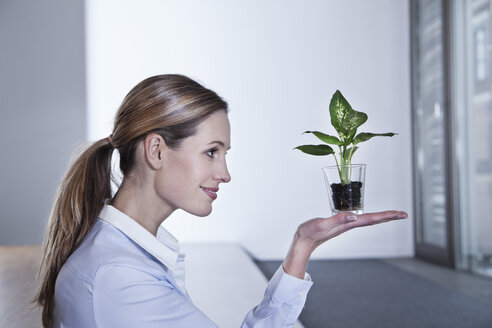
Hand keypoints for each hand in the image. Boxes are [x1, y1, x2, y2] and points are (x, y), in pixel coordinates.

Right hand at [283, 211, 407, 278]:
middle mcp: (350, 225)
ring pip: (368, 220)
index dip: (387, 216)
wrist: (302, 241)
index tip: (401, 213)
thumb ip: (338, 220)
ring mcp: (346, 225)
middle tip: (403, 214)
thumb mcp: (323, 224)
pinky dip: (368, 216)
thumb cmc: (310, 233)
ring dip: (381, 217)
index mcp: (348, 224)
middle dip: (389, 217)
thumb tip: (354, 217)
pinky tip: (367, 216)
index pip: (372, 219)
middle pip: (374, 220)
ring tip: (391, 215)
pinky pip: (358, 219)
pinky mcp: (340, 224)